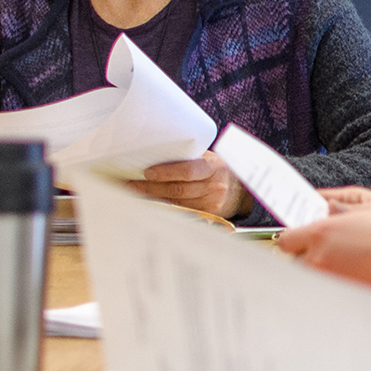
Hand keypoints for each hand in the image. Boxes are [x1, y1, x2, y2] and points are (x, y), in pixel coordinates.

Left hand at [133, 152, 248, 217]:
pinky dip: (164, 208)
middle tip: (131, 185)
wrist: (239, 188)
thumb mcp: (208, 159)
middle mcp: (214, 186)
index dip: (167, 172)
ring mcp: (211, 203)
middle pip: (179, 190)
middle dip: (152, 188)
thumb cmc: (216, 169)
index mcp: (213, 167)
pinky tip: (150, 204)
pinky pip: (182, 212)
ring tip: (134, 195)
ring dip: (154, 199)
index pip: (189, 171)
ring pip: (177, 203)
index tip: (147, 173)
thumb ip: (188, 159)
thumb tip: (154, 155)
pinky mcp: (208, 215)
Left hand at [277, 207, 370, 295]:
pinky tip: (363, 276)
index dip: (296, 240)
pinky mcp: (349, 297)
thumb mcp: (366, 211)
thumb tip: (328, 215)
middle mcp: (321, 259)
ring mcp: (334, 281)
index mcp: (321, 234)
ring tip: (350, 265)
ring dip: (325, 273)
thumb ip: (339, 217)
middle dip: (309, 258)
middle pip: (297, 264)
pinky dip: (343, 286)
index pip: (287, 241)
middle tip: (330, 253)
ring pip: (316, 280)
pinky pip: (336, 292)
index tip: (302, 241)